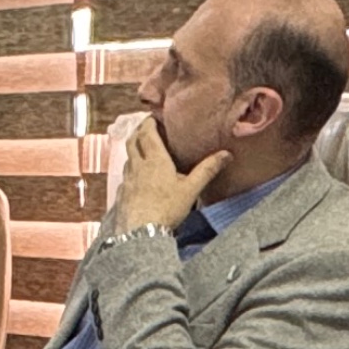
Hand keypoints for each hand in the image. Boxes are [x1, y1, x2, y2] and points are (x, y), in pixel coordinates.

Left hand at [105, 113, 226, 235]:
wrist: (140, 233)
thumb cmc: (167, 208)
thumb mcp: (191, 189)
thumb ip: (207, 170)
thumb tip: (226, 154)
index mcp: (154, 159)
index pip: (147, 132)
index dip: (149, 121)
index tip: (154, 116)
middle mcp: (137, 165)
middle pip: (133, 141)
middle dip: (138, 131)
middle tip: (146, 127)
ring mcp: (127, 179)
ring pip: (128, 158)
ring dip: (133, 150)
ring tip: (142, 150)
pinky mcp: (121, 194)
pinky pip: (125, 176)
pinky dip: (131, 171)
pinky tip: (137, 179)